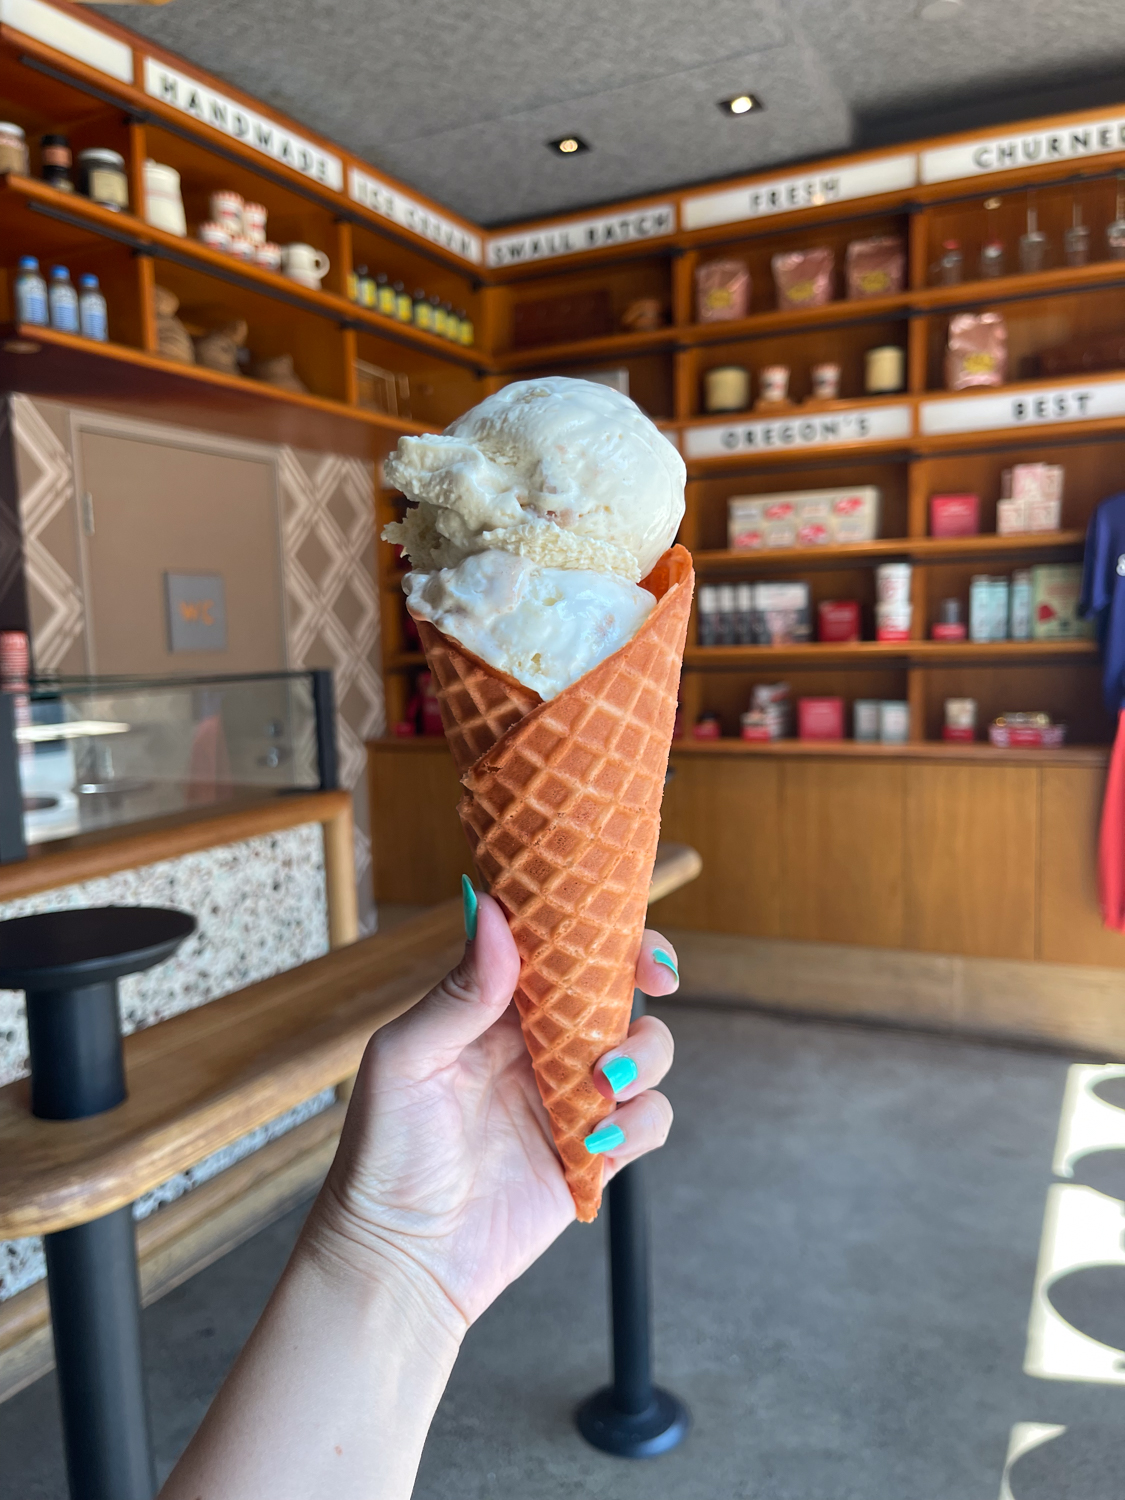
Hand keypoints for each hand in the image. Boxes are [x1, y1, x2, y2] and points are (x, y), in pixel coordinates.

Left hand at [307, 892, 677, 1335]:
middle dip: (646, 975)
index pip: (554, 947)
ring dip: (642, 1055)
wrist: (399, 1261)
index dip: (596, 925)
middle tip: (659, 980)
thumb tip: (492, 912)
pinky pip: (647, 1121)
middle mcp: (537, 1045)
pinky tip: (599, 1143)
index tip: (624, 925)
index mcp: (492, 1009)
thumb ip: (458, 993)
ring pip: (643, 1050)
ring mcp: (569, 1098)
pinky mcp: (592, 1155)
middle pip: (614, 988)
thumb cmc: (382, 1156)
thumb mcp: (405, 1061)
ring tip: (604, 1083)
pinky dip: (640, 1123)